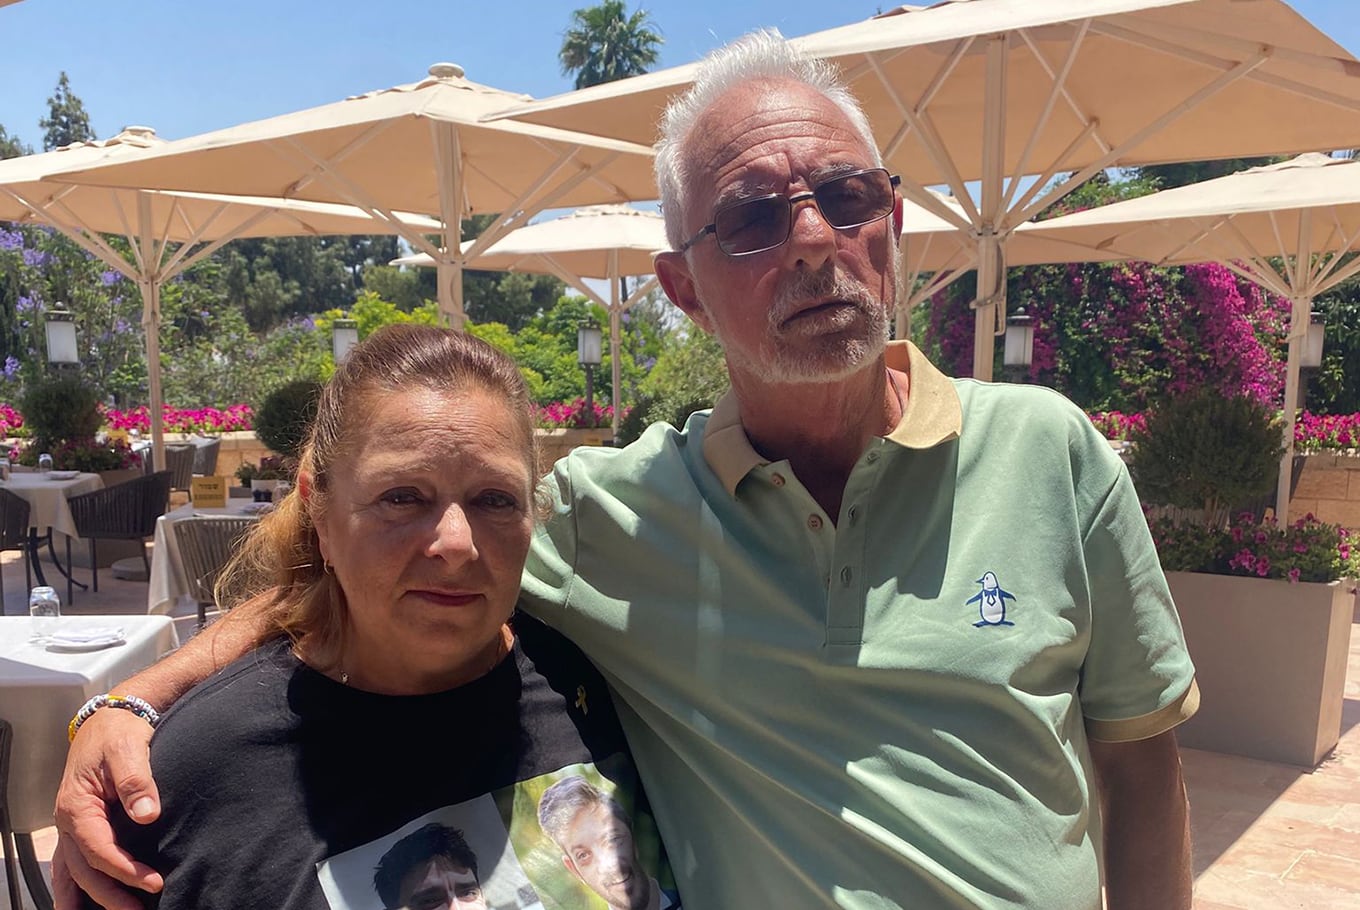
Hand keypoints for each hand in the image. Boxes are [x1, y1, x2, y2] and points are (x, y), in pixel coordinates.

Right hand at [53, 708, 164, 909]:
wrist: (112, 718)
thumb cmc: (119, 732)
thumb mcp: (128, 749)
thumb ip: (137, 781)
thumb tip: (146, 815)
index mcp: (77, 806)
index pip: (98, 848)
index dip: (124, 868)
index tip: (152, 882)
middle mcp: (69, 821)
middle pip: (86, 868)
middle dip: (111, 893)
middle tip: (139, 909)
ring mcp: (73, 825)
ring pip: (76, 871)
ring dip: (94, 896)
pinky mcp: (84, 824)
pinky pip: (75, 862)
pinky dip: (78, 886)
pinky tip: (82, 904)